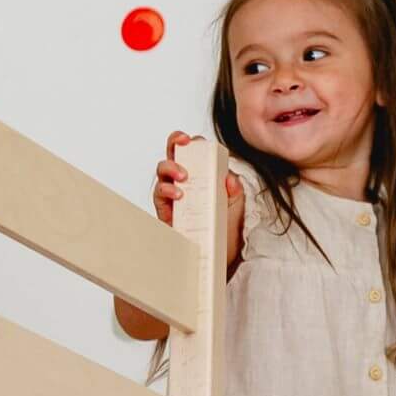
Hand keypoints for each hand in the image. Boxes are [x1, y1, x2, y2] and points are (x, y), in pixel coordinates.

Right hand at [152, 132, 244, 264]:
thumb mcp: (236, 206)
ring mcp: (173, 194)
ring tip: (184, 177)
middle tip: (184, 144)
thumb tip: (229, 177)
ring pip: (162, 170)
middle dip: (175, 142)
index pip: (195, 152)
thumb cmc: (227, 229)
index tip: (195, 140)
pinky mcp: (165, 210)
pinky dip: (166, 189)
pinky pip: (159, 194)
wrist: (221, 256)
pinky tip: (178, 194)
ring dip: (171, 167)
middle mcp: (186, 181)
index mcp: (203, 176)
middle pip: (174, 153)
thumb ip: (235, 190)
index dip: (192, 142)